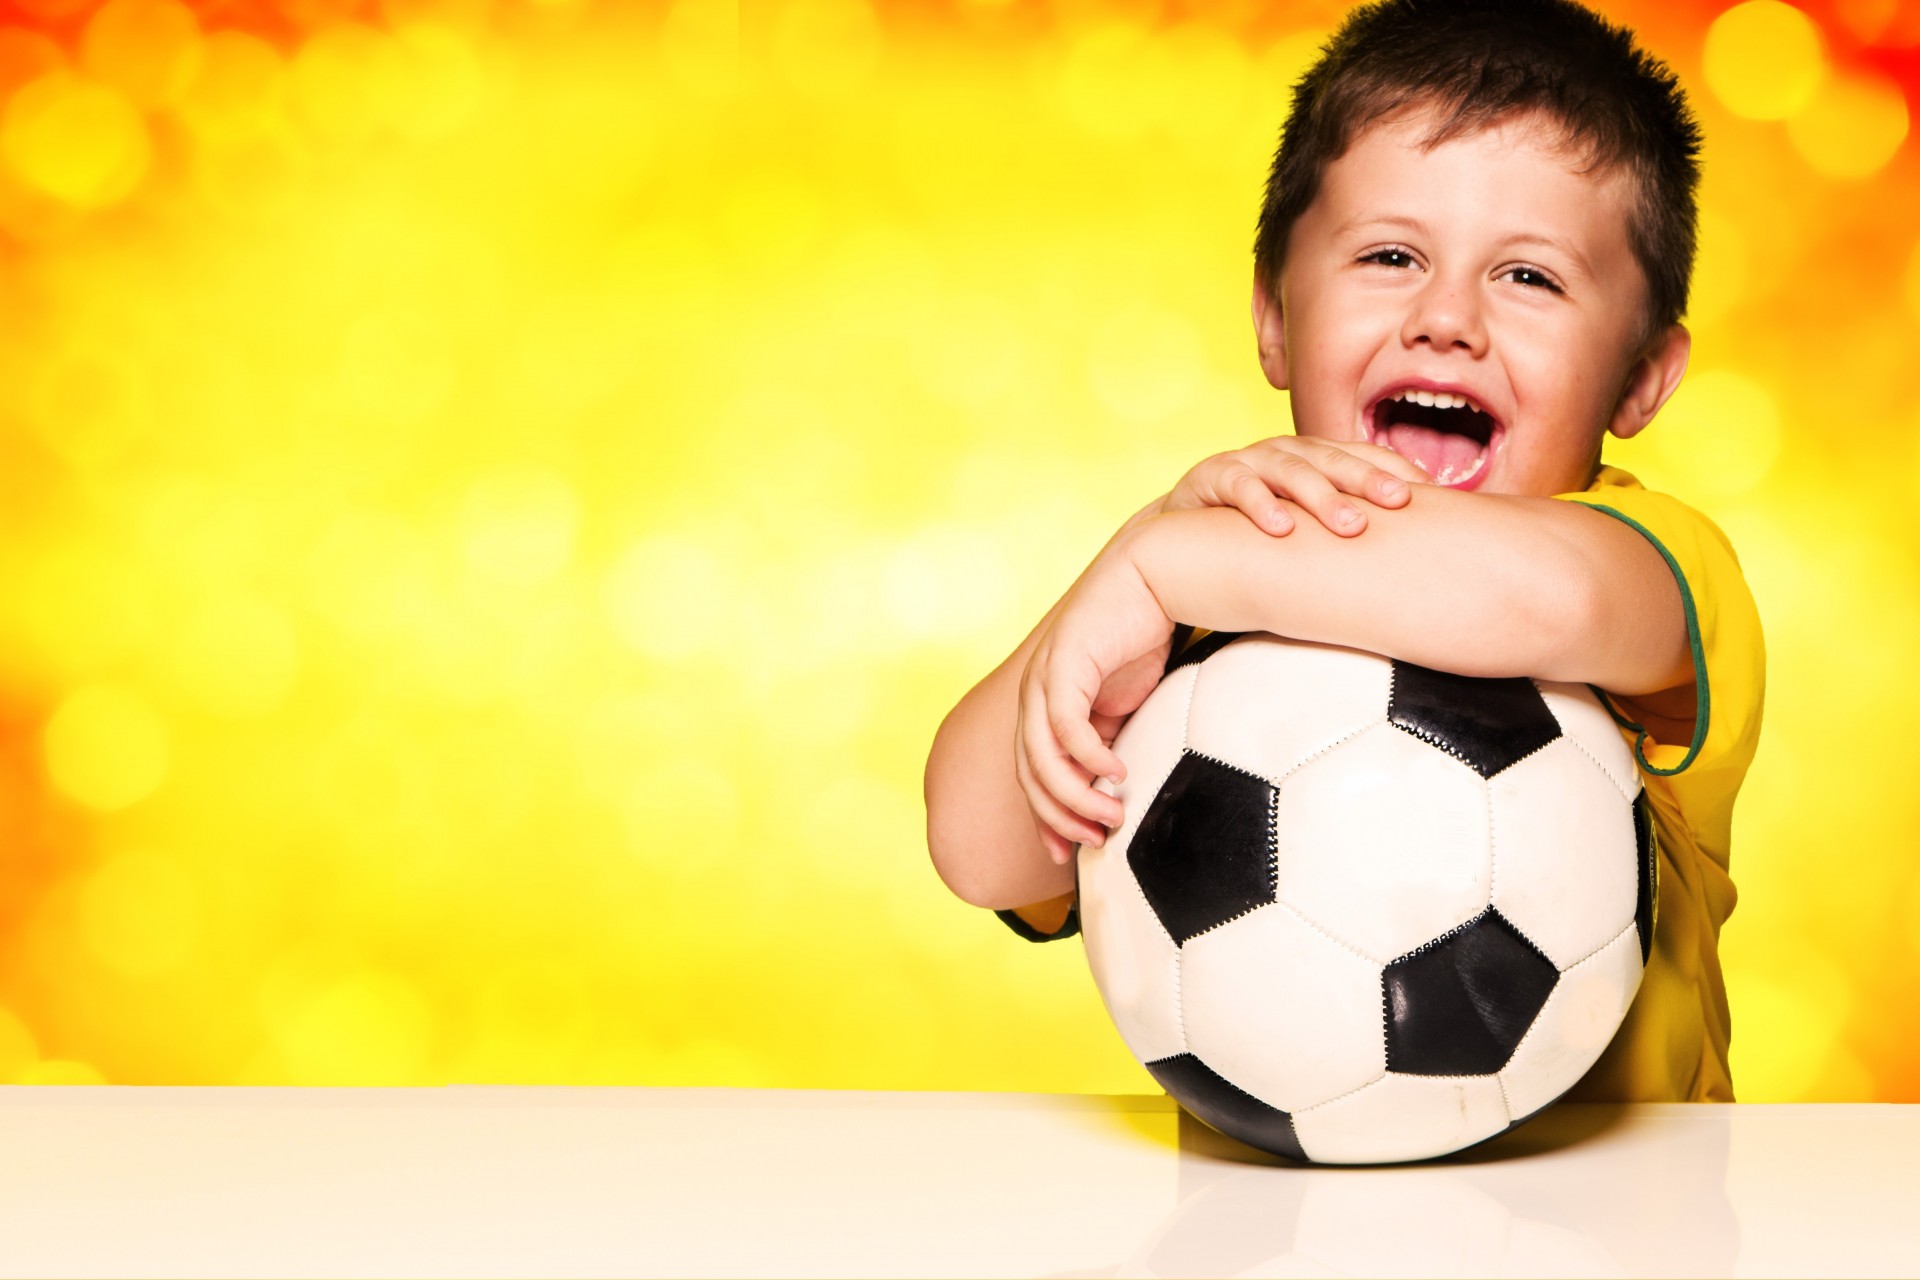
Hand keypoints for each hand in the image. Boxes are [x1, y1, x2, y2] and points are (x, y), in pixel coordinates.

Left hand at [1015, 538, 1171, 864]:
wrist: (1156, 577)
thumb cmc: (1145, 638)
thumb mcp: (1128, 705)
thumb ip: (1115, 743)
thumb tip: (1121, 794)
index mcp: (1047, 706)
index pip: (1034, 775)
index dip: (1048, 818)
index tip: (1069, 855)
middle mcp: (1036, 694)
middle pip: (1031, 772)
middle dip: (1059, 815)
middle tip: (1093, 843)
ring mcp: (1045, 677)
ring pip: (1043, 754)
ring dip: (1075, 794)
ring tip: (1111, 816)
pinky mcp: (1064, 661)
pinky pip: (1066, 723)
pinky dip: (1087, 755)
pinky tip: (1116, 773)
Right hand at [1161, 436, 1427, 535]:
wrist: (1183, 530)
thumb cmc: (1255, 529)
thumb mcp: (1304, 523)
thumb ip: (1343, 527)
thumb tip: (1411, 548)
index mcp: (1315, 458)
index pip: (1363, 456)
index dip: (1396, 471)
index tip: (1434, 495)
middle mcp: (1286, 452)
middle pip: (1333, 460)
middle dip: (1368, 480)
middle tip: (1399, 504)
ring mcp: (1250, 461)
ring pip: (1291, 470)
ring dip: (1321, 496)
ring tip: (1349, 525)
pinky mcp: (1212, 476)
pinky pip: (1239, 487)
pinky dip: (1259, 504)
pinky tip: (1279, 528)